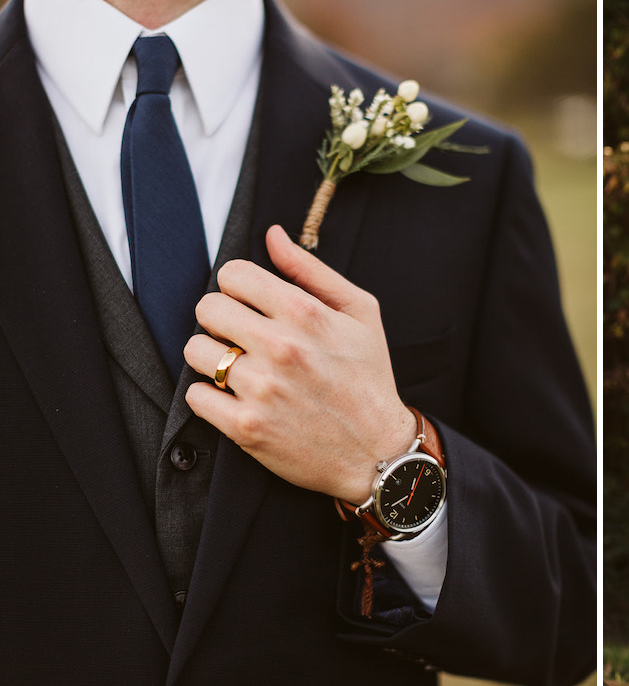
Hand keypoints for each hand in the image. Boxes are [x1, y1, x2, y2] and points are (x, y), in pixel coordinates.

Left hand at [184, 225, 415, 504]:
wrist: (377, 451)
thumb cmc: (369, 378)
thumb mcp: (360, 314)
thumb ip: (312, 271)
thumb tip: (272, 234)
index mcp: (306, 314)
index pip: (233, 274)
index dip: (238, 286)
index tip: (250, 304)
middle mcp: (281, 347)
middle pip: (207, 308)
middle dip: (221, 319)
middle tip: (243, 337)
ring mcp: (261, 389)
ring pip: (196, 352)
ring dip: (212, 358)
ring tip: (240, 369)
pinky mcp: (246, 427)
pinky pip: (196, 397)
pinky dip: (210, 397)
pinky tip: (238, 398)